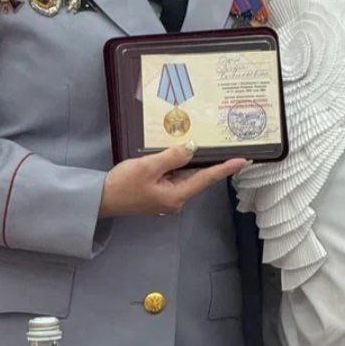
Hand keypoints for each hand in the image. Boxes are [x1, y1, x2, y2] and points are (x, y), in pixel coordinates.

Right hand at [99, 144, 247, 217]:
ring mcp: (166, 197)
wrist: (101, 198)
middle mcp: (176, 199)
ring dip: (194, 162)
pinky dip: (179, 165)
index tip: (244, 161)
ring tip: (208, 146)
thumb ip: (173, 157)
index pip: (207, 179)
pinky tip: (181, 152)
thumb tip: (193, 149)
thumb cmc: (123, 184)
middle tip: (227, 148)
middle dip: (211, 163)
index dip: (225, 168)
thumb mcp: (149, 167)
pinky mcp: (158, 193)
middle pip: (198, 177)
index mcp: (177, 196)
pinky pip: (174, 177)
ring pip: (186, 176)